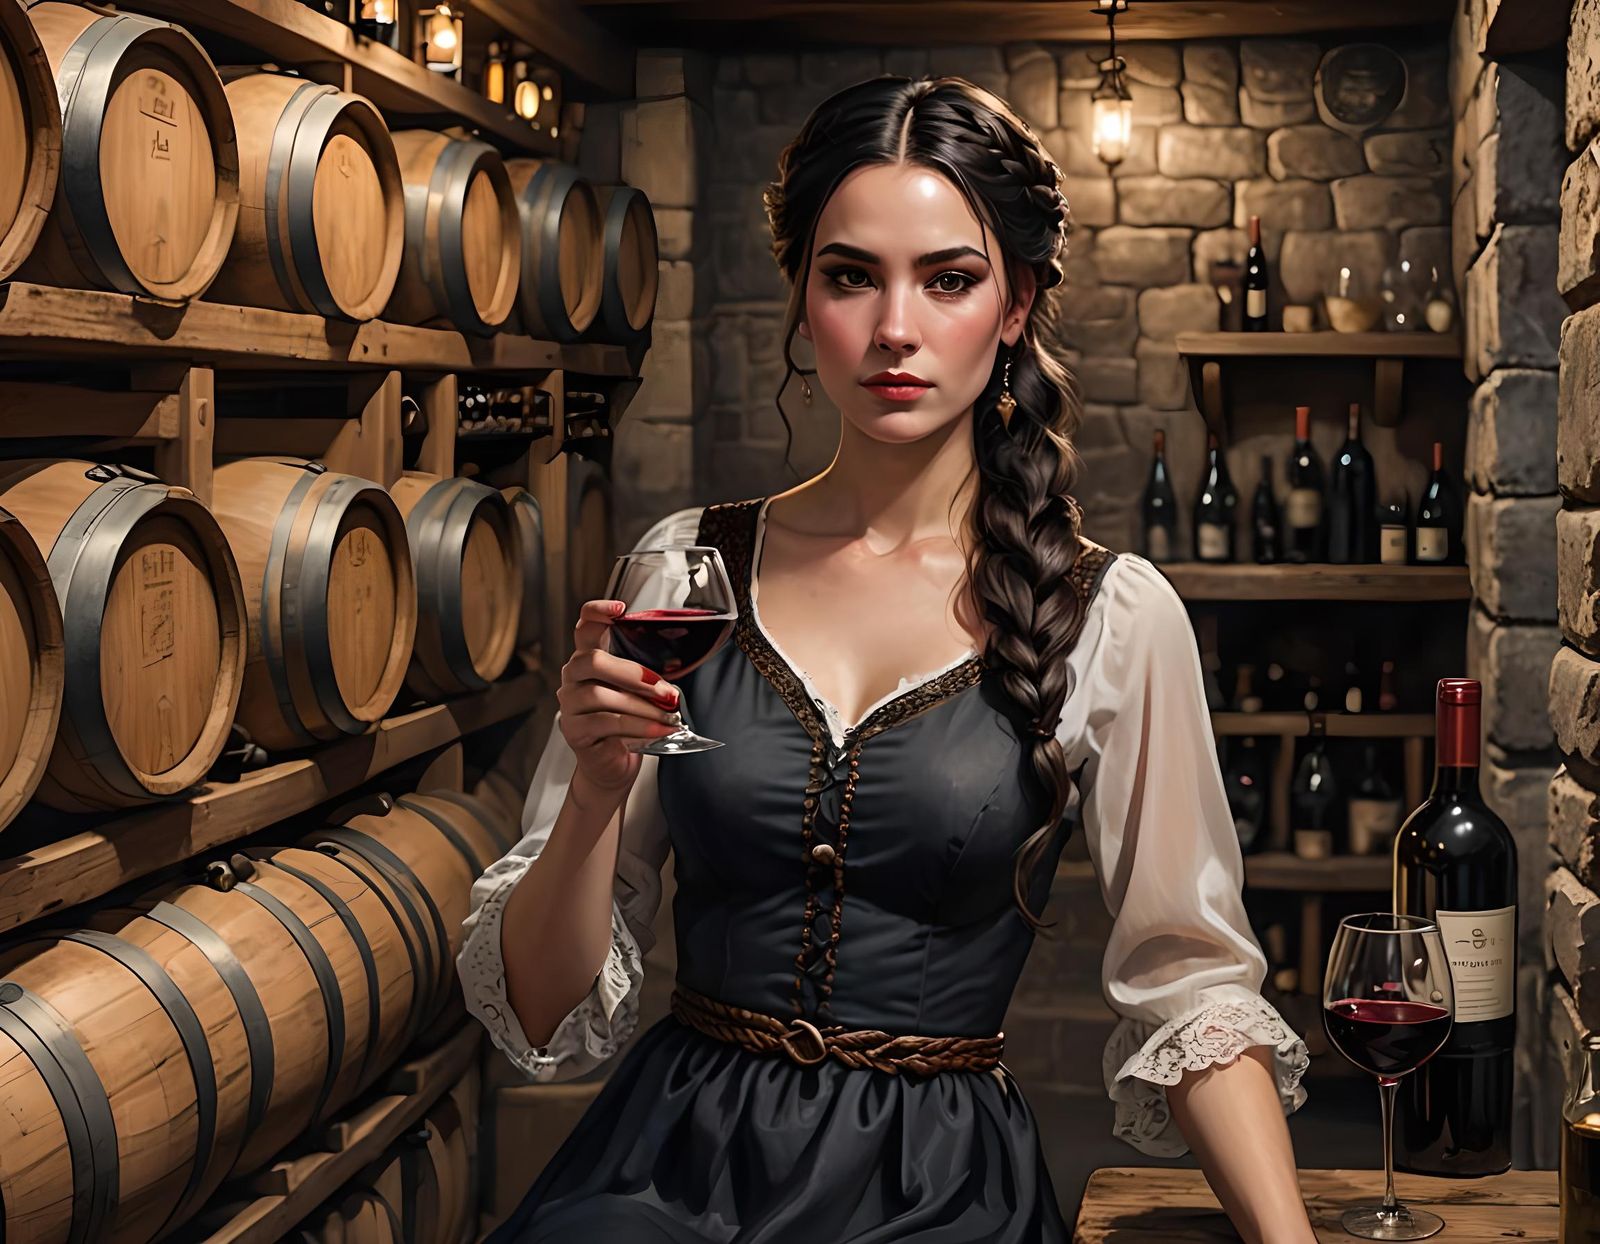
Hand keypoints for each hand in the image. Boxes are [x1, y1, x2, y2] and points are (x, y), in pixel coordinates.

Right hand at [559, 599, 683, 792]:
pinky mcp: (574, 730)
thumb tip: (677, 667)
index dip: (597, 612)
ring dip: (641, 706)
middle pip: (592, 661)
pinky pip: (606, 723)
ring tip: (668, 715)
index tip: (620, 608)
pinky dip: (638, 726)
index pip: (585, 627)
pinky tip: (659, 730)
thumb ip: (647, 675)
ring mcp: (570, 704)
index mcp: (589, 659)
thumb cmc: (628, 722)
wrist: (614, 764)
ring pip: (600, 695)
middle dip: (633, 673)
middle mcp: (574, 677)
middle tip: (665, 689)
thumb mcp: (639, 692)